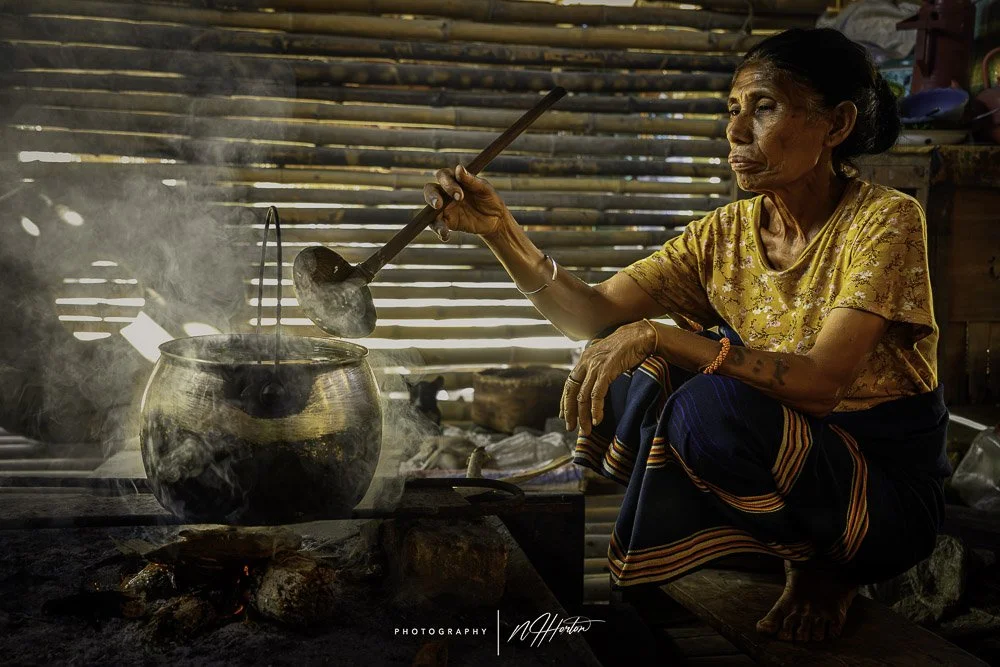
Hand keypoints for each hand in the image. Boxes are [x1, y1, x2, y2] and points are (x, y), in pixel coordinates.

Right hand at [423, 164, 509, 240]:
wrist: (495, 220)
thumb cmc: (490, 200)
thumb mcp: (485, 189)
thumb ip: (471, 180)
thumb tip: (459, 168)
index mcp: (455, 180)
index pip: (443, 176)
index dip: (447, 184)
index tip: (459, 195)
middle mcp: (446, 193)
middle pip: (430, 190)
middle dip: (432, 196)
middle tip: (439, 205)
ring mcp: (445, 208)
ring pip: (429, 209)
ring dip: (431, 216)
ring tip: (441, 225)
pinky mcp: (447, 222)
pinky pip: (437, 225)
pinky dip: (439, 230)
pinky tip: (445, 235)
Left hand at [560, 321, 656, 435]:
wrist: (639, 335)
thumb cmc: (626, 347)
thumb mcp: (605, 356)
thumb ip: (597, 368)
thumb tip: (593, 382)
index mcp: (584, 360)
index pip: (569, 384)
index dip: (565, 401)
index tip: (564, 415)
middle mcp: (586, 363)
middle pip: (571, 392)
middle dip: (570, 412)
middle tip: (571, 427)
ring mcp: (596, 366)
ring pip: (583, 396)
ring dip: (584, 416)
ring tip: (586, 429)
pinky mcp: (606, 370)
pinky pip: (597, 394)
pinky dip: (596, 409)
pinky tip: (597, 420)